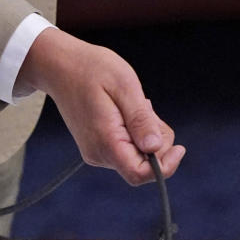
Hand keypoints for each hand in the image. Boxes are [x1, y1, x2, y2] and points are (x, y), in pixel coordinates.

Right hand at [17, 28, 183, 184]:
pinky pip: (125, 148)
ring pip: (136, 156)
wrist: (59, 65)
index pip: (139, 174)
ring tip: (134, 104)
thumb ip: (140, 119)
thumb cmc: (91, 69)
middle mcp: (98, 154)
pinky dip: (134, 133)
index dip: (165, 167)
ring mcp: (95, 151)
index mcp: (105, 140)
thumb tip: (156, 148)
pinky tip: (125, 110)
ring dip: (145, 134)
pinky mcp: (96, 145)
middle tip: (147, 107)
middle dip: (157, 142)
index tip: (180, 147)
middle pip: (142, 166)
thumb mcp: (123, 85)